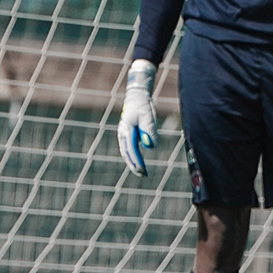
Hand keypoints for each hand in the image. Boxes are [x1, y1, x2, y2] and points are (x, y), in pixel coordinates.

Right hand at [116, 59, 157, 176]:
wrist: (136, 97)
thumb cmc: (143, 106)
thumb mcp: (148, 116)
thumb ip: (149, 130)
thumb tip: (149, 146)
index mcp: (126, 129)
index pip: (131, 149)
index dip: (136, 161)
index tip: (142, 170)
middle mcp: (122, 133)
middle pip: (127, 152)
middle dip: (134, 164)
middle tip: (142, 174)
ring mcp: (123, 134)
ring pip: (126, 151)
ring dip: (133, 162)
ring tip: (141, 172)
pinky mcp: (126, 134)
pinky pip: (128, 148)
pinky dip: (132, 156)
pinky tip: (138, 162)